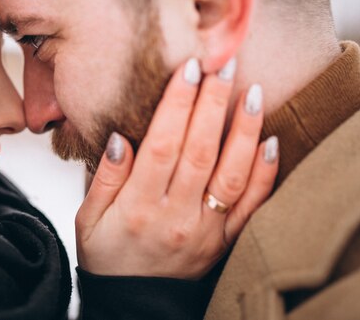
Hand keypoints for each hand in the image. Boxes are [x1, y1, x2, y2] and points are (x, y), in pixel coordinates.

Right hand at [75, 58, 278, 278]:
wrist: (134, 307)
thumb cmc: (108, 257)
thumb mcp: (88, 220)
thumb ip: (105, 178)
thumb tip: (121, 137)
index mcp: (138, 206)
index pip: (162, 145)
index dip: (177, 104)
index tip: (189, 69)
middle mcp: (176, 215)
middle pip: (199, 151)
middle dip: (213, 103)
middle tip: (223, 64)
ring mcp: (205, 229)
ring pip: (231, 174)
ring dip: (244, 131)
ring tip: (253, 92)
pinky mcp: (224, 241)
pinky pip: (251, 207)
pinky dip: (265, 174)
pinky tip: (271, 141)